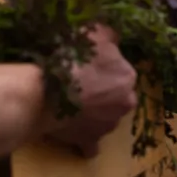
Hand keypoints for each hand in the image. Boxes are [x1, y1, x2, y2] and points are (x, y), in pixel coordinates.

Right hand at [48, 25, 136, 156]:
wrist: (48, 92)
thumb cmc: (72, 58)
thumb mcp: (94, 33)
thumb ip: (110, 34)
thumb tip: (115, 37)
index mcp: (127, 76)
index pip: (120, 68)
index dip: (104, 65)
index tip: (88, 62)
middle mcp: (125, 103)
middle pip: (116, 95)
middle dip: (104, 91)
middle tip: (81, 82)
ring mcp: (108, 126)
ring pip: (105, 117)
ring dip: (94, 111)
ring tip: (71, 102)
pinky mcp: (89, 141)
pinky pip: (91, 144)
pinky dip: (85, 138)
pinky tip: (75, 129)